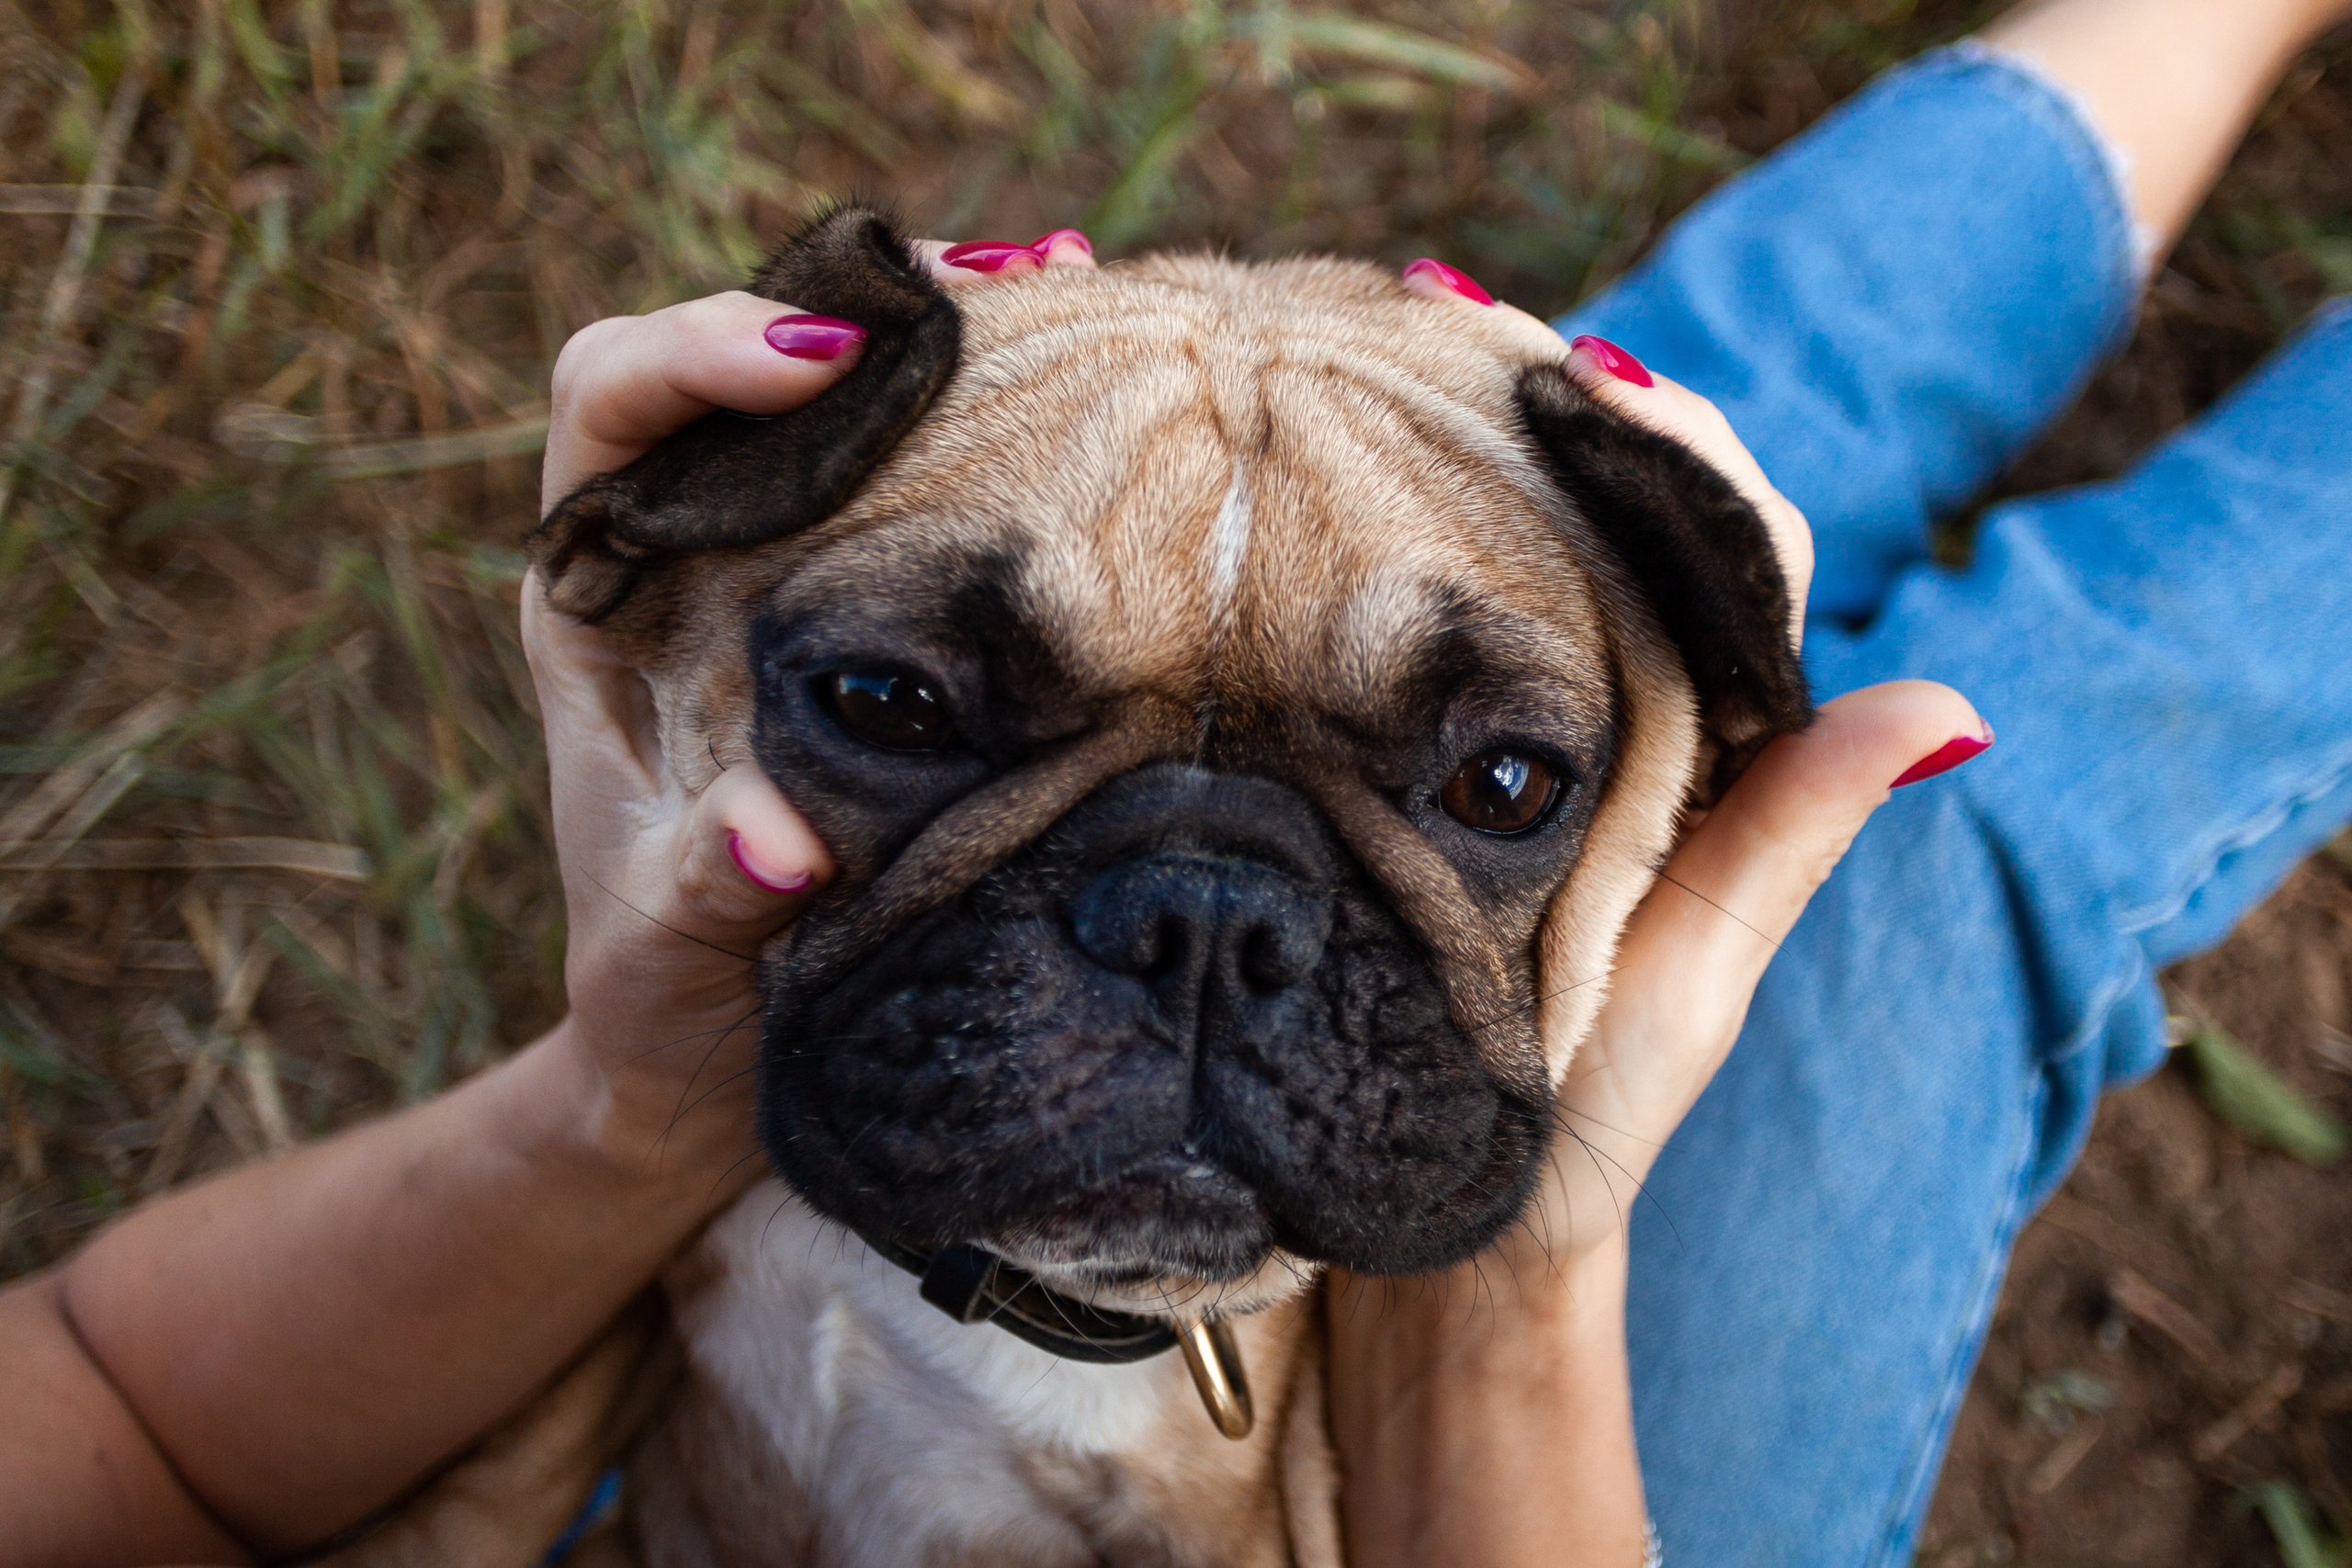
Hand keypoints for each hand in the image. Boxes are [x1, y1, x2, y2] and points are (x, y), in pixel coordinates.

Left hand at [528, 231, 1098, 1184]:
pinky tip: (1096, 393)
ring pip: (846, 409)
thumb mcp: (672, 959)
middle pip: (742, 363)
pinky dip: (1002, 427)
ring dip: (948, 347)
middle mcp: (681, 560)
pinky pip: (929, 484)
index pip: (611, 406)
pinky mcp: (875, 618)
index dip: (694, 356)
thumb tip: (776, 838)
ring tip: (1071, 297)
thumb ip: (707, 896)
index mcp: (592, 603)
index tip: (813, 366)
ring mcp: (785, 577)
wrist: (710, 1068)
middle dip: (859, 311)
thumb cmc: (668, 1009)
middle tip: (996, 288)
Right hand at [1326, 330, 1989, 1567]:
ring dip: (1438, 530)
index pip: (1696, 589)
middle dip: (1531, 473)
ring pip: (1474, 635)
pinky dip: (1367, 622)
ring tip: (1376, 412)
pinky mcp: (1383, 831)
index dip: (1661, 480)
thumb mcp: (1692, 973)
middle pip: (1580, 585)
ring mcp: (1475, 798)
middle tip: (1452, 357)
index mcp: (1678, 783)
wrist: (1436, 1259)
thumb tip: (1947, 701)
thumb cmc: (1584, 1131)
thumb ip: (1784, 837)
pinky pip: (1388, 706)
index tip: (1593, 387)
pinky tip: (1314, 558)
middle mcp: (1578, 771)